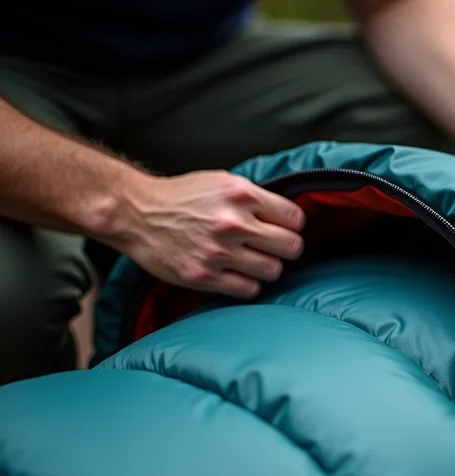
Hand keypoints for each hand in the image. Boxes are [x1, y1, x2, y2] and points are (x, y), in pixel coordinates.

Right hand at [105, 171, 305, 297]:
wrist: (136, 213)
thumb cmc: (181, 198)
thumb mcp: (222, 183)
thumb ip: (255, 198)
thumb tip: (287, 217)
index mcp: (240, 195)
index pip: (295, 218)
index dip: (292, 225)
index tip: (285, 228)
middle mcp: (232, 223)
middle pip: (291, 247)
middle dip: (286, 248)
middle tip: (274, 248)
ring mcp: (218, 252)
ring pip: (273, 270)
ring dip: (267, 267)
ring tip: (253, 261)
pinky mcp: (204, 276)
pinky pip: (249, 289)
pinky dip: (248, 284)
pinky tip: (237, 273)